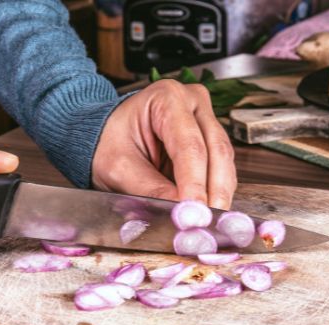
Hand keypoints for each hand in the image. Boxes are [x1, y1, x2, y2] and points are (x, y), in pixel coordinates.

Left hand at [91, 79, 236, 208]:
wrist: (104, 137)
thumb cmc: (108, 144)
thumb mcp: (119, 168)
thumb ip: (150, 190)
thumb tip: (180, 213)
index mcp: (166, 98)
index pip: (189, 146)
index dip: (195, 184)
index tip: (194, 213)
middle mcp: (193, 102)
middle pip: (216, 150)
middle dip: (214, 192)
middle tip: (207, 222)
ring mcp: (206, 119)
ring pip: (225, 161)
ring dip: (219, 194)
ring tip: (209, 222)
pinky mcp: (210, 139)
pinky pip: (222, 168)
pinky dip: (216, 192)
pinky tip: (209, 211)